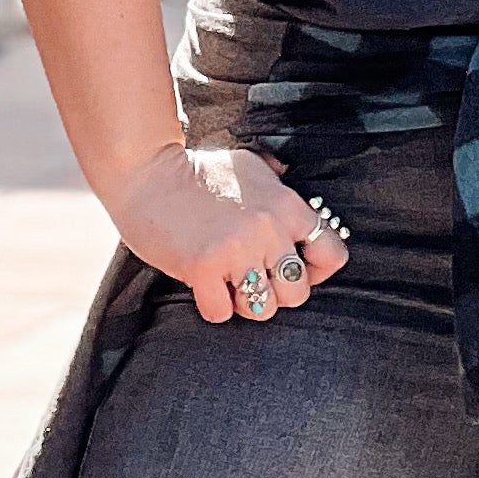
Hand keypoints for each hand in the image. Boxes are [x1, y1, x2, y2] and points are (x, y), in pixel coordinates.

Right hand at [97, 140, 349, 324]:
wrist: (146, 171)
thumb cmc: (196, 171)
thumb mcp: (248, 164)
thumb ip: (276, 180)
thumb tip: (288, 177)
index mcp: (286, 206)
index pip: (332, 254)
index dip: (316, 270)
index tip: (294, 268)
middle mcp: (268, 230)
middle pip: (298, 292)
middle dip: (276, 293)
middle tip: (253, 279)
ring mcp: (236, 250)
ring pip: (263, 308)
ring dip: (245, 303)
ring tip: (229, 284)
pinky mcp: (203, 268)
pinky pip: (222, 313)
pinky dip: (213, 306)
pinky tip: (204, 285)